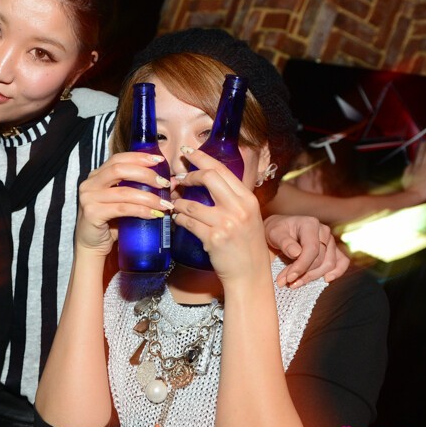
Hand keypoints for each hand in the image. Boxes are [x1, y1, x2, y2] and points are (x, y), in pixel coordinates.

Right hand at [75, 152, 173, 256]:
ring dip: (148, 197)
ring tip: (164, 204)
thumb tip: (172, 181)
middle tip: (163, 183)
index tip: (159, 160)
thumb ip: (144, 189)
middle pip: (119, 169)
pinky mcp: (92, 213)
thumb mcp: (127, 202)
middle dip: (145, 174)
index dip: (139, 157)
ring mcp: (89, 198)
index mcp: (97, 175)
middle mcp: (90, 183)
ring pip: (124, 192)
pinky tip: (153, 214)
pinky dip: (141, 211)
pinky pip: (122, 209)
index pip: (118, 158)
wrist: (93, 245)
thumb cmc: (111, 222)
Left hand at [172, 148, 268, 284]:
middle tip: (179, 179)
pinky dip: (179, 219)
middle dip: (189, 176)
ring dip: (178, 202)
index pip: (222, 170)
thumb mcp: (248, 216)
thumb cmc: (246, 245)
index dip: (202, 158)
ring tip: (175, 204)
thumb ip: (232, 198)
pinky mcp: (213, 239)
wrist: (250, 275)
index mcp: (248, 199)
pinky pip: (187, 222)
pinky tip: (177, 219)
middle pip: (208, 178)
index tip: (188, 151)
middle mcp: (239, 208)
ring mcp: (226, 223)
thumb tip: (207, 178)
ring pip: (191, 203)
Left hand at [264, 214, 349, 286]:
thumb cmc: (277, 231)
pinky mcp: (333, 249)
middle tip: (286, 281)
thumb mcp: (274, 234)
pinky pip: (342, 261)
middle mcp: (323, 231)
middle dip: (303, 273)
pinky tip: (326, 279)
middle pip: (319, 259)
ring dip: (313, 277)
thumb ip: (284, 242)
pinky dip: (337, 272)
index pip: (311, 249)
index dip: (301, 265)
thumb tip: (296, 253)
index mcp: (310, 224)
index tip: (289, 277)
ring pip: (329, 264)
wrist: (281, 230)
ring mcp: (330, 241)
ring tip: (295, 283)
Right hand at [401, 137, 425, 201]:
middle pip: (425, 153)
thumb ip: (408, 169)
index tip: (423, 140)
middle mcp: (421, 165)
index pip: (418, 154)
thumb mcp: (405, 177)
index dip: (420, 146)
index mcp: (414, 166)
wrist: (414, 194)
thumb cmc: (409, 187)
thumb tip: (411, 163)